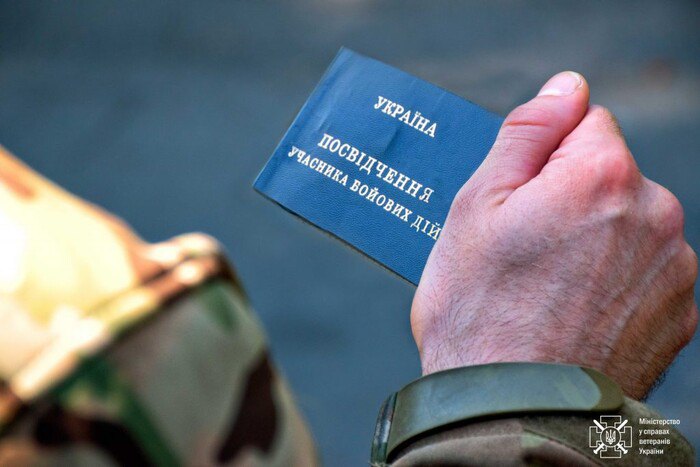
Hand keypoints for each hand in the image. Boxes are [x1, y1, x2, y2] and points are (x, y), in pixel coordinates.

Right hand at [411, 72, 697, 398]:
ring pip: (629, 224)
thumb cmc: (479, 312)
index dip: (542, 159)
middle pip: (610, 175)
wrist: (512, 413)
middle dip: (571, 198)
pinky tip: (576, 314)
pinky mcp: (680, 313)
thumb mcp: (475, 208)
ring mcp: (673, 268)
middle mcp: (654, 213)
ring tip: (547, 290)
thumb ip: (526, 133)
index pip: (585, 122)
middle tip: (524, 252)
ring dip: (596, 242)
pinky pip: (645, 271)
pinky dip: (616, 282)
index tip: (518, 202)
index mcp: (601, 176)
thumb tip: (565, 88)